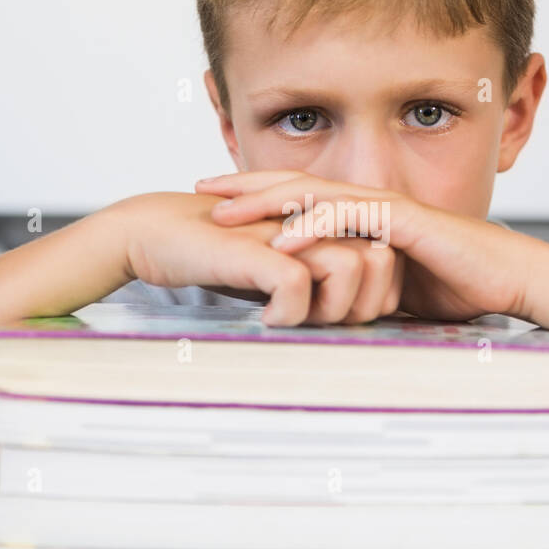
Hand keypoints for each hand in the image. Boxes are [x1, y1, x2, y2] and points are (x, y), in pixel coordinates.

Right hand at [116, 192, 402, 325]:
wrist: (158, 233)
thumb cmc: (220, 257)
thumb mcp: (280, 273)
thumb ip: (318, 287)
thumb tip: (352, 321)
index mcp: (327, 230)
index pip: (389, 266)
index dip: (375, 301)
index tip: (334, 320)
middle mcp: (317, 224)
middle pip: (382, 265)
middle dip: (361, 307)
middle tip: (318, 323)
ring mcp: (290, 232)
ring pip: (352, 269)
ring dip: (329, 309)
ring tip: (294, 319)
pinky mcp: (258, 247)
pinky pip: (297, 284)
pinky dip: (287, 313)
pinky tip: (264, 318)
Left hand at [194, 172, 539, 322]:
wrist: (509, 278)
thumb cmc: (458, 286)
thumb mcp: (390, 289)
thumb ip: (355, 288)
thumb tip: (320, 310)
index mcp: (363, 216)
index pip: (301, 198)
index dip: (258, 198)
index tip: (218, 204)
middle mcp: (369, 204)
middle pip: (296, 184)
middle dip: (246, 185)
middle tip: (201, 188)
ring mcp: (386, 208)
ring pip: (314, 193)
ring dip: (265, 200)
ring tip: (223, 211)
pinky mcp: (403, 221)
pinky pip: (350, 218)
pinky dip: (313, 226)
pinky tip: (281, 238)